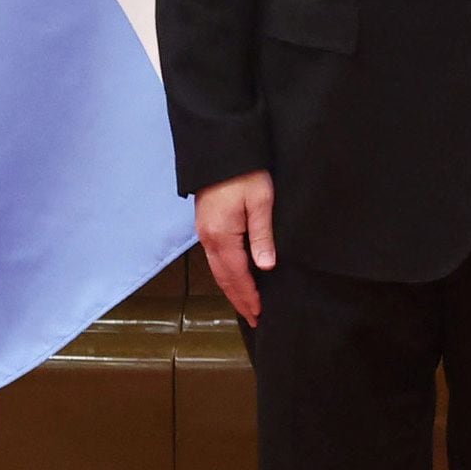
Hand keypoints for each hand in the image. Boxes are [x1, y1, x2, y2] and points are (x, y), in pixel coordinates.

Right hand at [196, 171, 277, 322]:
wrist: (220, 151)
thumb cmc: (245, 173)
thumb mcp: (261, 201)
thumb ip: (262, 235)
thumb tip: (265, 267)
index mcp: (222, 235)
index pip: (236, 275)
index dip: (248, 296)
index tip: (259, 314)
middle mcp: (209, 238)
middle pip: (223, 277)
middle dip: (238, 299)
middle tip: (254, 318)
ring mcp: (205, 232)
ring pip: (217, 269)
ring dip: (232, 288)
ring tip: (246, 304)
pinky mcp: (207, 225)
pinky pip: (216, 258)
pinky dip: (226, 273)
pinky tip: (236, 277)